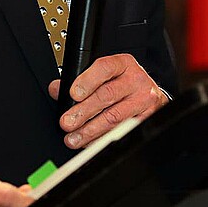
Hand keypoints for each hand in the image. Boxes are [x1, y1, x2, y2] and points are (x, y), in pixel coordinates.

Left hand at [48, 54, 168, 149]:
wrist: (151, 94)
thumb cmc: (124, 83)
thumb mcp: (105, 75)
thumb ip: (80, 80)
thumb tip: (56, 89)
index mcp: (123, 64)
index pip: (104, 68)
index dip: (87, 81)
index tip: (73, 94)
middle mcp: (135, 80)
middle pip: (107, 95)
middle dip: (83, 111)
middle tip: (67, 122)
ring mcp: (143, 100)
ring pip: (114, 117)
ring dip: (90, 130)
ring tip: (74, 137)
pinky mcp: (146, 118)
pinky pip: (122, 131)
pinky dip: (102, 139)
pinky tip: (91, 142)